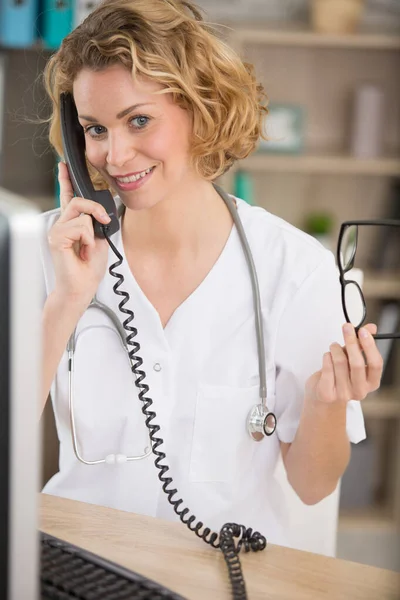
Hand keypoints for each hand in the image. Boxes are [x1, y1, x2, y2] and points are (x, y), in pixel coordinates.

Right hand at [48, 162, 111, 305]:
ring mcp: (57, 230)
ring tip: (86, 250)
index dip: (65, 180)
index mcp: (71, 224)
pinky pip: (80, 227)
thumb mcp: (100, 240)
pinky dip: (87, 241)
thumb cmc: (89, 269)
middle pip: (79, 201)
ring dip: (91, 234)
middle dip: (96, 210)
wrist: (82, 288)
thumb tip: (101, 213)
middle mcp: (62, 224)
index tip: (64, 167)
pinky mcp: (56, 238)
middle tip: (103, 224)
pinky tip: (82, 252)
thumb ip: (97, 223)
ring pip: (82, 216)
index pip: (67, 197)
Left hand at [305, 323, 382, 403]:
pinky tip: (327, 356)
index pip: (376, 364)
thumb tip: (371, 327)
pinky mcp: (327, 394)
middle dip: (351, 342)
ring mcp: (343, 394)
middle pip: (357, 363)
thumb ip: (361, 344)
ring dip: (335, 349)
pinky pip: (327, 368)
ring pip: (340, 362)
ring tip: (333, 346)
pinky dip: (326, 357)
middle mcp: (360, 391)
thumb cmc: (340, 375)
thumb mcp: (352, 359)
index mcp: (371, 382)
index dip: (370, 346)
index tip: (362, 331)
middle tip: (346, 327)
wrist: (322, 394)